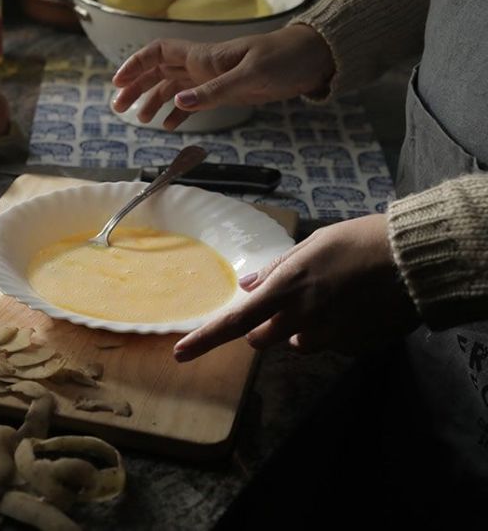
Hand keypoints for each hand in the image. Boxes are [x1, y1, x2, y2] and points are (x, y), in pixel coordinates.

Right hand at [111, 24, 334, 129]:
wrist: (311, 60)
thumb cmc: (284, 59)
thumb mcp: (250, 76)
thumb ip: (213, 91)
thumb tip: (178, 102)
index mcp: (203, 56)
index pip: (158, 52)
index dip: (135, 64)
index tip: (118, 82)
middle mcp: (202, 65)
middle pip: (158, 71)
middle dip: (136, 87)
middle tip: (118, 107)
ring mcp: (211, 78)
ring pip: (172, 87)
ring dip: (153, 101)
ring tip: (140, 120)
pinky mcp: (224, 91)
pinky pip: (193, 101)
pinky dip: (178, 112)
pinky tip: (169, 126)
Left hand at [173, 214, 418, 360]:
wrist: (414, 260)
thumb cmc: (360, 241)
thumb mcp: (312, 245)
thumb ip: (277, 270)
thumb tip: (247, 287)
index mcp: (286, 289)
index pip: (236, 322)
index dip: (205, 339)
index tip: (181, 353)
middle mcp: (302, 319)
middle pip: (263, 339)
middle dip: (266, 325)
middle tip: (290, 299)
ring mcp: (329, 337)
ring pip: (299, 343)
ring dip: (303, 328)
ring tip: (334, 297)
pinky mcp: (354, 348)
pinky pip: (332, 345)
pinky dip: (336, 331)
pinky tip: (357, 307)